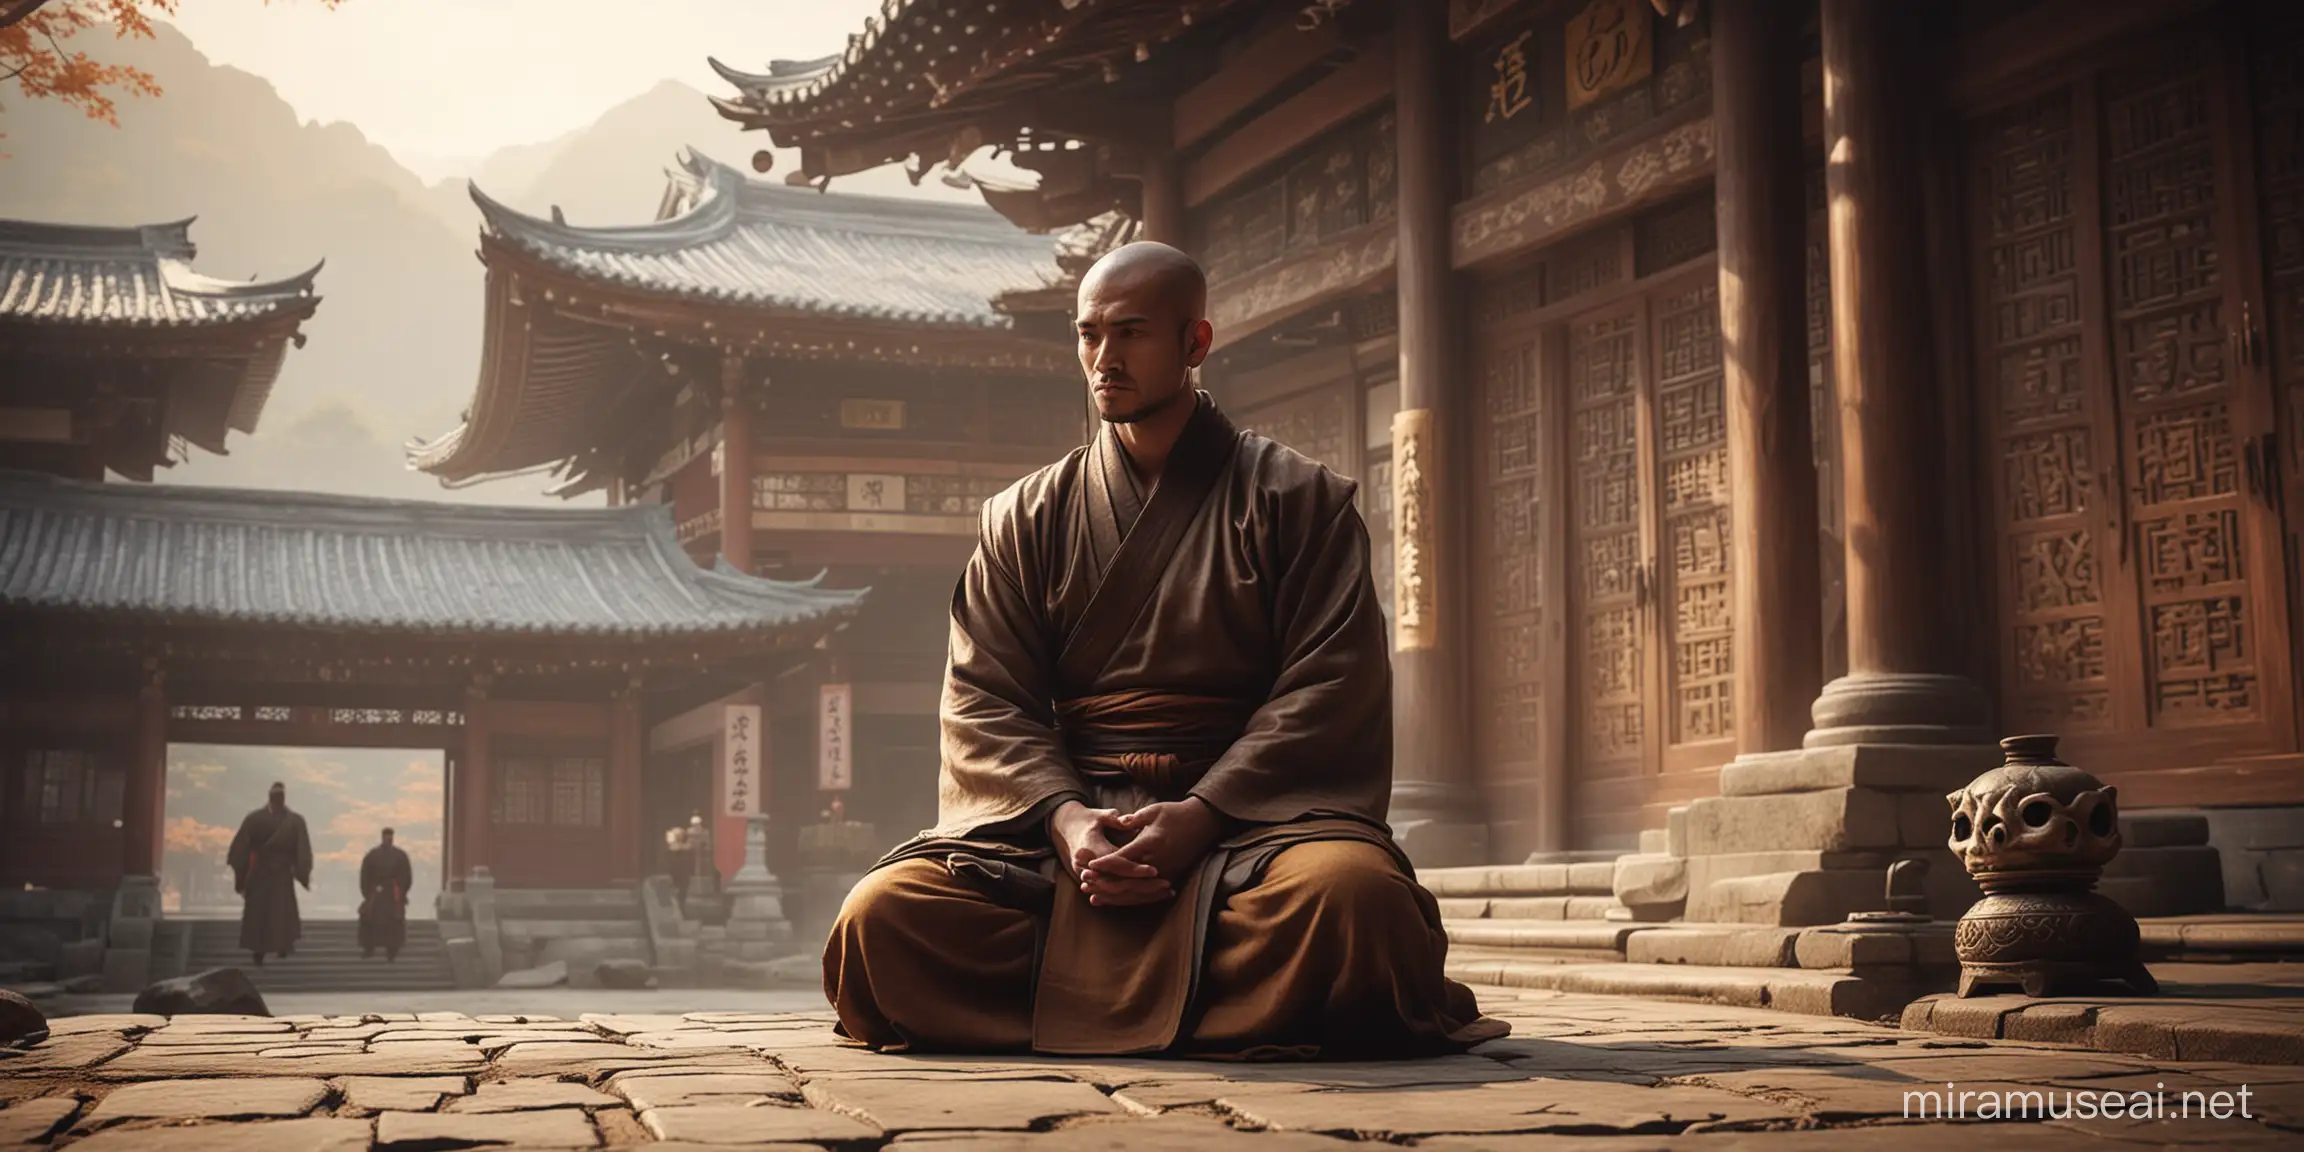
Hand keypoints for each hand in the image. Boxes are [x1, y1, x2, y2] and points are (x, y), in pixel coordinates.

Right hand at [1048, 800, 1170, 906]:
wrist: (1064, 829)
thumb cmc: (1086, 820)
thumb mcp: (1099, 815)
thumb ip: (1113, 819)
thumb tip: (1128, 820)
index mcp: (1090, 849)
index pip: (1116, 864)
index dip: (1135, 868)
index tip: (1155, 870)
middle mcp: (1087, 867)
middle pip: (1119, 883)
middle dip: (1144, 886)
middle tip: (1168, 885)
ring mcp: (1088, 878)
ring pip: (1118, 893)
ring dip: (1141, 895)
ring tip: (1165, 893)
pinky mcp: (1092, 883)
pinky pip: (1113, 895)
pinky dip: (1131, 897)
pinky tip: (1150, 897)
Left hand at [1083, 797, 1223, 901]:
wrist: (1202, 823)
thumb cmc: (1175, 813)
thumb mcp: (1153, 810)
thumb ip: (1133, 819)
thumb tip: (1118, 823)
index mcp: (1151, 843)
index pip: (1123, 858)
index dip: (1104, 863)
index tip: (1088, 865)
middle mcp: (1157, 862)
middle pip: (1125, 879)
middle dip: (1103, 882)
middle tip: (1084, 881)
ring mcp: (1164, 873)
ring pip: (1134, 891)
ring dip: (1112, 895)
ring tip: (1092, 895)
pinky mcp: (1168, 878)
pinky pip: (1145, 894)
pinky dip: (1128, 899)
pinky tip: (1114, 901)